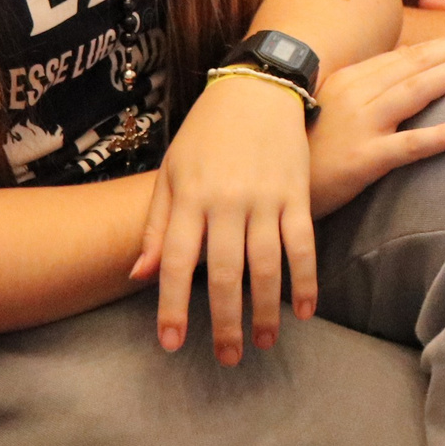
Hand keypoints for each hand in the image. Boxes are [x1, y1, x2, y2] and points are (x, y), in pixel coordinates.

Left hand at [131, 72, 313, 365]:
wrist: (257, 87)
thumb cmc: (206, 133)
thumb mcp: (172, 172)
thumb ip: (157, 226)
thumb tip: (139, 277)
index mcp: (190, 197)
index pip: (176, 262)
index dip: (172, 306)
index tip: (171, 344)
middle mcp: (226, 202)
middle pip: (223, 273)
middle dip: (225, 321)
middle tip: (227, 358)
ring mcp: (265, 198)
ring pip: (266, 265)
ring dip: (266, 310)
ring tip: (263, 343)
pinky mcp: (297, 193)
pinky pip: (303, 244)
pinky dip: (305, 279)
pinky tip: (306, 311)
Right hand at [308, 27, 444, 217]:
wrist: (268, 185)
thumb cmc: (305, 150)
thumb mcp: (333, 109)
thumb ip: (367, 88)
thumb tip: (408, 65)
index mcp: (350, 79)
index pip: (406, 55)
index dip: (443, 42)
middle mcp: (356, 93)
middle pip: (416, 63)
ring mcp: (360, 124)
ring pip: (416, 91)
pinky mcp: (363, 159)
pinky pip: (411, 144)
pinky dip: (444, 134)